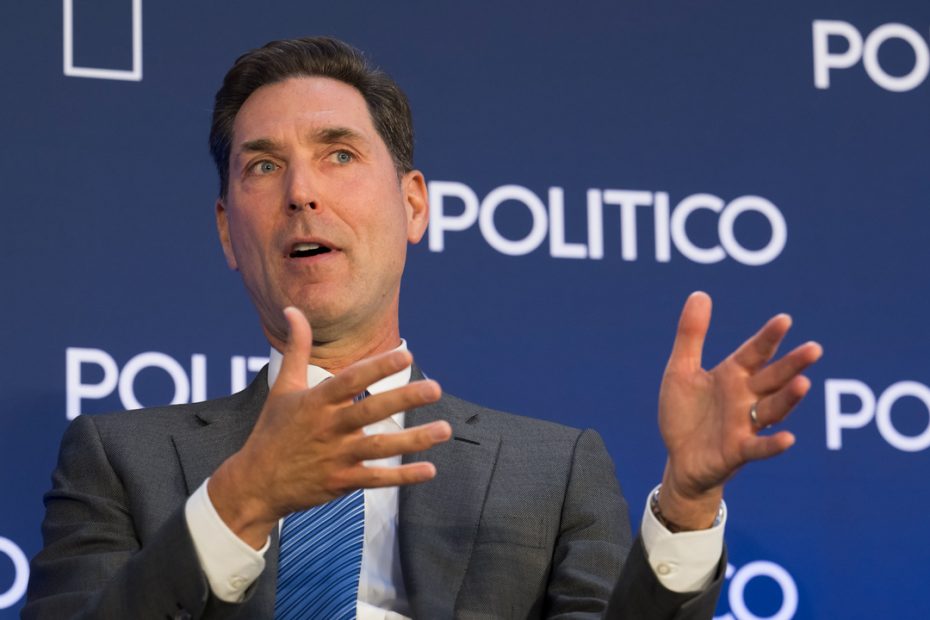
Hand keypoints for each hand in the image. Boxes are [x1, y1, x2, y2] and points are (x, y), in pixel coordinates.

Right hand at [209, 307, 451, 547]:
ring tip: (444, 429)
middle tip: (436, 388)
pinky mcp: (340, 482)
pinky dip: (403, 477)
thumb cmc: (272, 430)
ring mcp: (335, 456)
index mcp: (316, 401)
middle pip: (371, 411)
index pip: (351, 380)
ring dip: (414, 439)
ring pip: (380, 446)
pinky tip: (429, 470)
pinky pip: (376, 479)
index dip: (378, 368)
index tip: (406, 356)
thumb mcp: (283, 386)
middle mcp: (328, 426)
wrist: (255, 483)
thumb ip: (297, 348)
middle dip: (404, 399)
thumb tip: (293, 309)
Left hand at [657, 292, 821, 529]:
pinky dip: (773, 444)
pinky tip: (789, 439)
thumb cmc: (684, 413)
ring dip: (788, 398)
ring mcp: (745, 425)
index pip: (755, 352)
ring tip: (803, 384)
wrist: (679, 459)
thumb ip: (691, 335)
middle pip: (773, 378)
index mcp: (733, 375)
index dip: (768, 337)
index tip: (784, 319)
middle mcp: (745, 398)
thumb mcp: (681, 370)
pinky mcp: (738, 451)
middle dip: (792, 365)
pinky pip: (759, 447)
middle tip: (814, 348)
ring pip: (772, 409)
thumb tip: (700, 293)